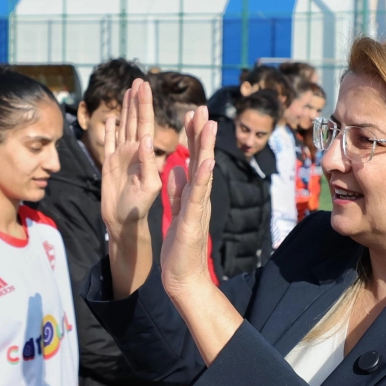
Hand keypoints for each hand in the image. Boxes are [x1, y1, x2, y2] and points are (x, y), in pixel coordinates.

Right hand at [100, 79, 162, 239]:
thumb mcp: (149, 187)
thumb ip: (148, 163)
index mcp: (146, 155)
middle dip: (137, 100)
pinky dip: (110, 129)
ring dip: (126, 109)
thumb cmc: (139, 209)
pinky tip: (112, 117)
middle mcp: (135, 152)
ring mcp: (122, 157)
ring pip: (124, 127)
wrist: (123, 223)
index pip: (146, 124)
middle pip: (136, 120)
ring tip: (128, 90)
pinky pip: (110, 142)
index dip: (145, 104)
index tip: (146, 86)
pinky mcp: (110, 164)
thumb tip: (146, 139)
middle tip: (138, 80)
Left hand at [160, 105, 218, 298]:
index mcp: (193, 195)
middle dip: (201, 134)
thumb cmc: (180, 249)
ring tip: (208, 124)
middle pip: (202, 159)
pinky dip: (201, 177)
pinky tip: (205, 161)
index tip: (192, 115)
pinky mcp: (192, 220)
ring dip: (206, 148)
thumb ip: (177, 191)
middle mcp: (200, 197)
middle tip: (201, 108)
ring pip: (203, 172)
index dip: (193, 138)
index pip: (194, 160)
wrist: (183, 277)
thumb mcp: (176, 212)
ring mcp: (198, 208)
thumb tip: (177, 167)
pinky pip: (197, 195)